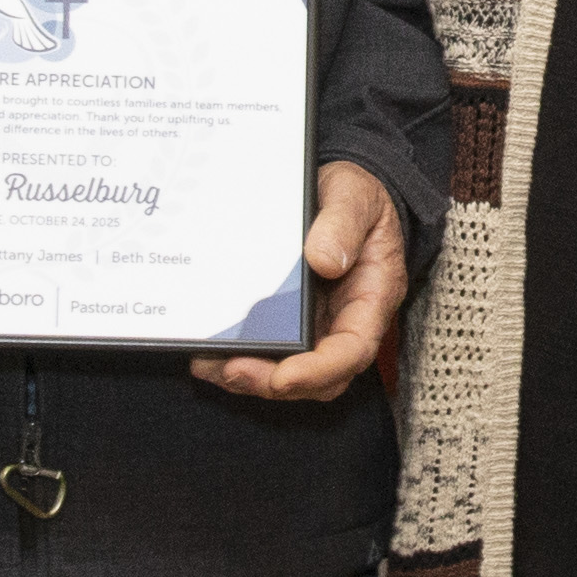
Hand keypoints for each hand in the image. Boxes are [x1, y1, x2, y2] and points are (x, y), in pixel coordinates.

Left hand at [190, 166, 410, 402]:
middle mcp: (343, 321)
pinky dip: (235, 358)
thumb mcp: (355, 196)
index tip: (283, 376)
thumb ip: (342, 224)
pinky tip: (205, 351)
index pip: (353, 350)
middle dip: (273, 382)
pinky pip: (267, 351)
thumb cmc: (356, 197)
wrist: (338, 193)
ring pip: (287, 372)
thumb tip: (323, 261)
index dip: (319, 371)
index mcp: (371, 298)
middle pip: (318, 378)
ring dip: (248, 378)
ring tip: (208, 364)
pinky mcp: (286, 320)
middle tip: (232, 370)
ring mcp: (314, 325)